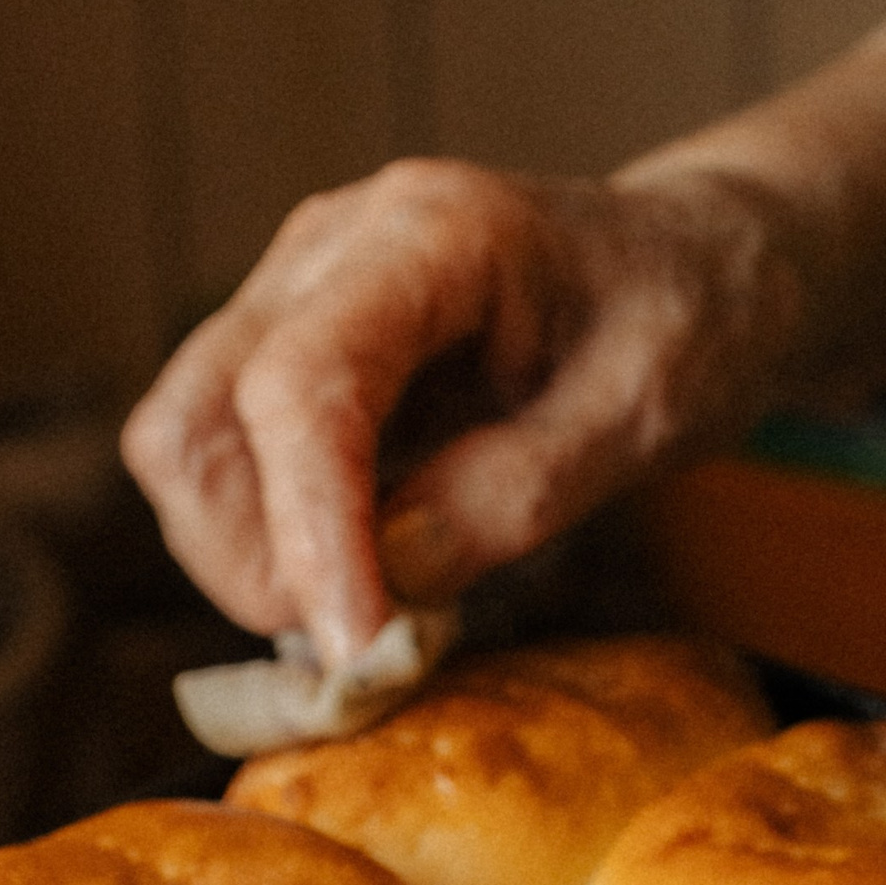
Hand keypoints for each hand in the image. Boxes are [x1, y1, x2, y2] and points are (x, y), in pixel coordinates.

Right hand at [120, 154, 805, 661]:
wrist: (699, 267)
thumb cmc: (688, 320)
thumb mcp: (645, 416)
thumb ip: (518, 493)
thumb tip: (391, 583)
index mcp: (431, 233)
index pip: (303, 385)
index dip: (310, 532)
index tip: (353, 652)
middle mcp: (330, 250)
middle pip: (193, 420)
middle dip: (252, 560)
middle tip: (365, 648)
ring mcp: (295, 298)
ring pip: (185, 450)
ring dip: (253, 563)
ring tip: (377, 617)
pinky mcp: (292, 355)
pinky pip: (227, 466)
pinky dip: (272, 547)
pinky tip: (366, 584)